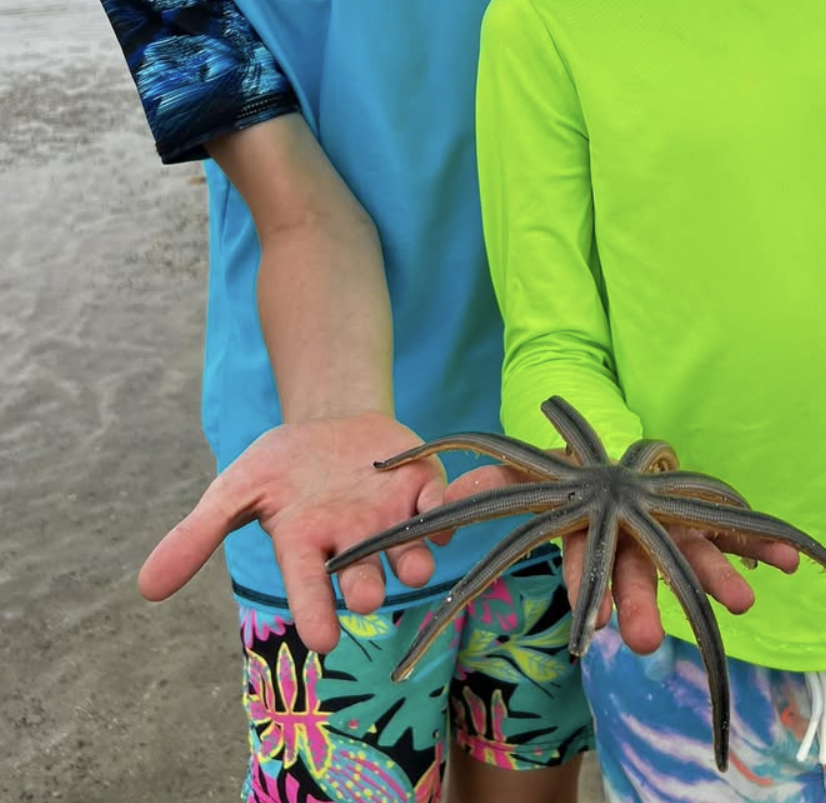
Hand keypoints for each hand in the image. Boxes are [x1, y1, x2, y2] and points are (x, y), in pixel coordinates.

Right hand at [138, 413, 445, 654]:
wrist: (333, 420)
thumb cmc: (283, 466)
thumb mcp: (236, 490)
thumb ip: (196, 536)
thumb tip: (146, 588)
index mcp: (307, 546)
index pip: (309, 589)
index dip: (314, 613)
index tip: (320, 642)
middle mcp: (353, 543)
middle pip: (363, 576)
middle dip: (366, 588)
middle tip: (366, 596)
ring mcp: (391, 518)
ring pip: (408, 550)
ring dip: (414, 559)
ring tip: (414, 566)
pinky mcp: (422, 488)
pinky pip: (438, 505)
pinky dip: (443, 509)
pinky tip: (441, 510)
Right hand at [443, 463, 797, 655]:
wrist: (611, 463)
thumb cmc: (562, 475)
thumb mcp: (523, 473)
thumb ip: (490, 479)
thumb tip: (442, 497)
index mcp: (587, 534)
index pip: (583, 565)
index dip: (587, 592)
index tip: (590, 626)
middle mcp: (630, 542)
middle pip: (635, 575)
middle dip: (642, 606)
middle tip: (645, 642)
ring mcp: (669, 531)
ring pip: (690, 559)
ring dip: (716, 579)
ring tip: (743, 600)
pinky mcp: (702, 516)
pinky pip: (733, 530)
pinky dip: (762, 544)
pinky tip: (792, 561)